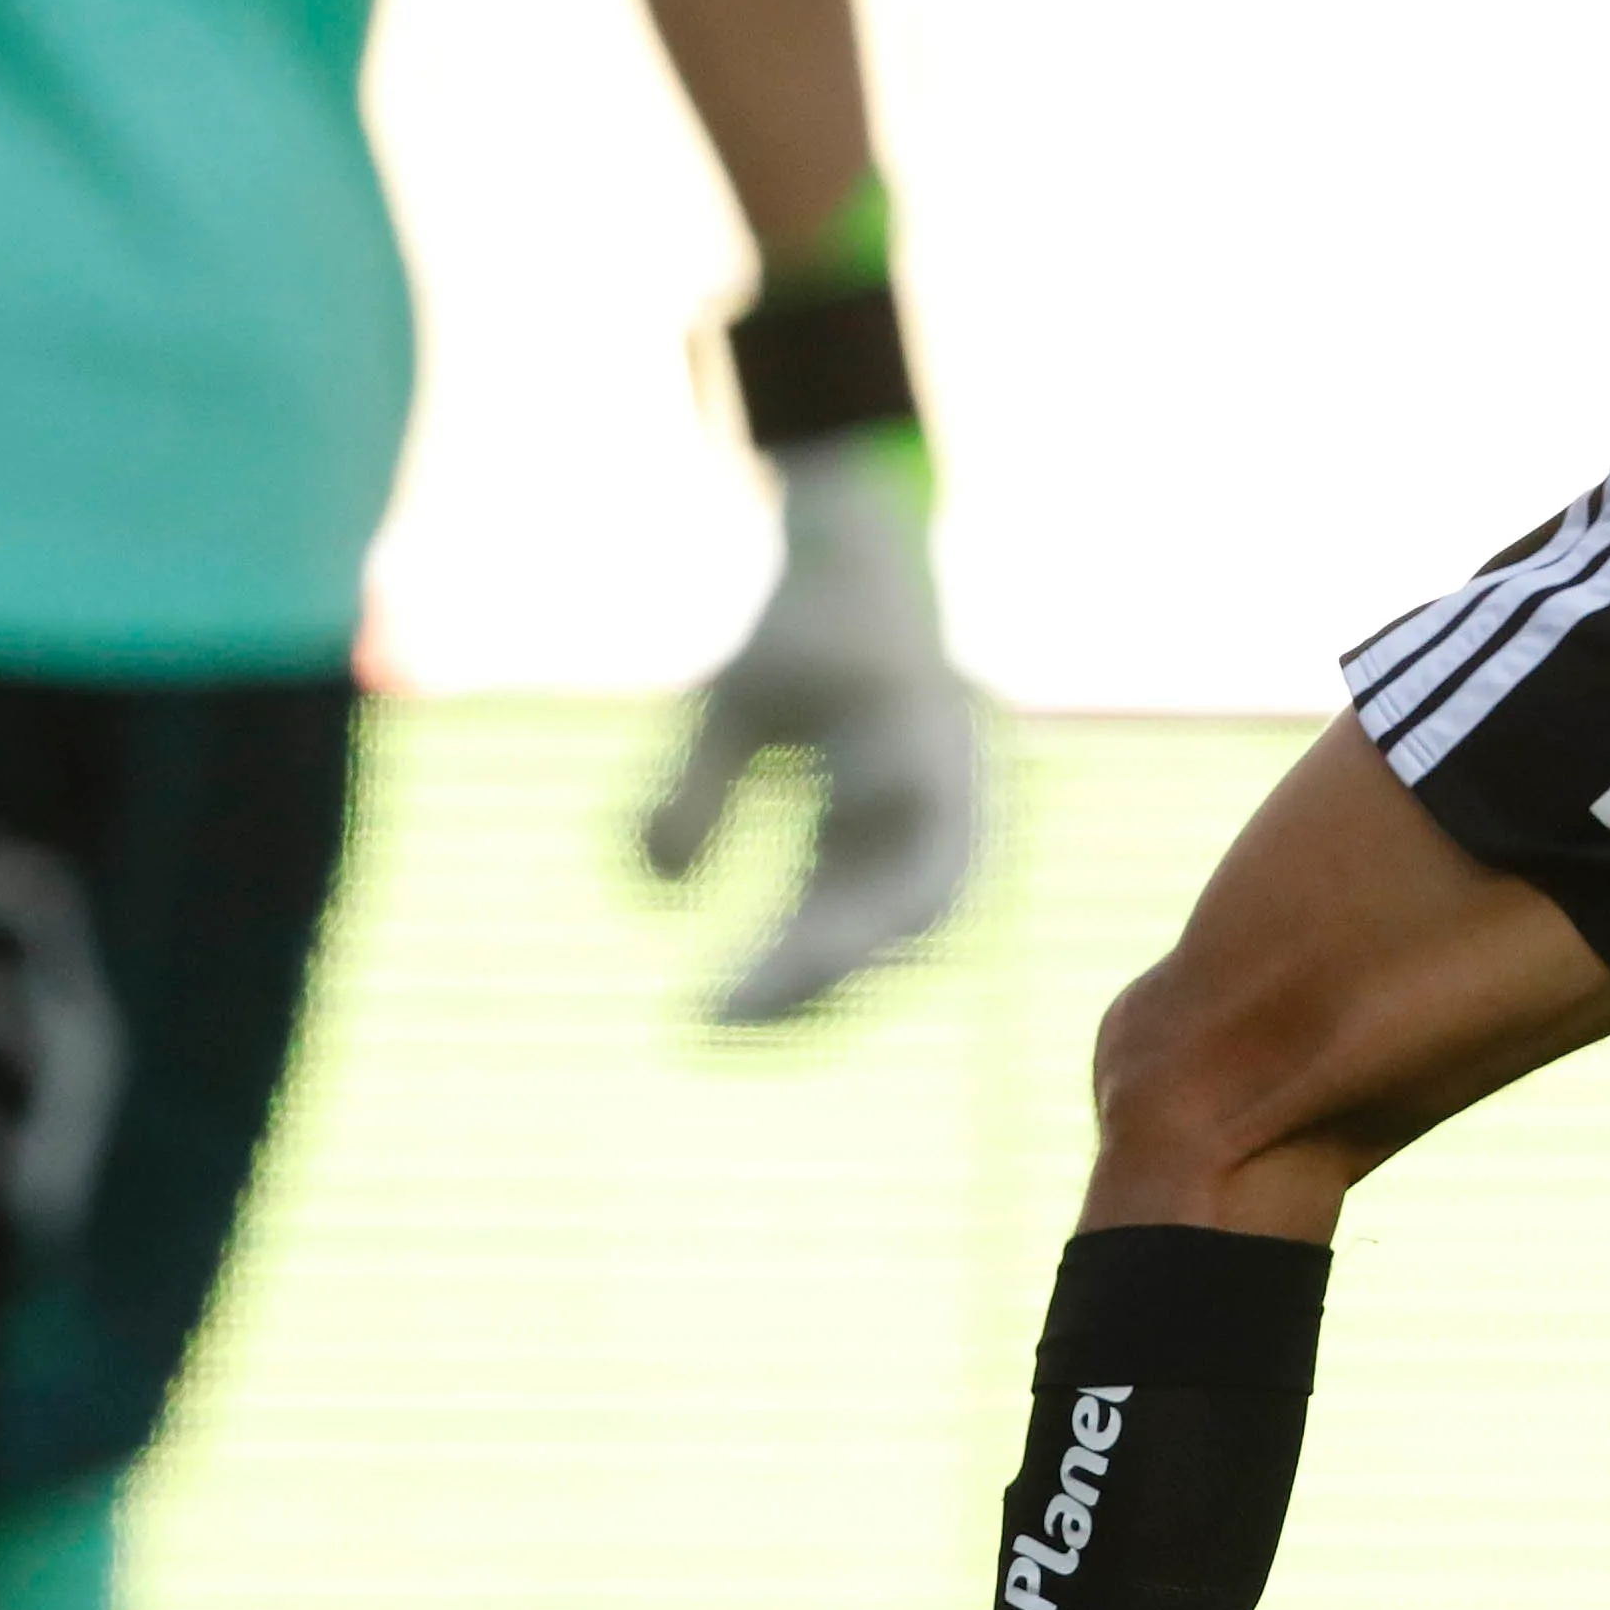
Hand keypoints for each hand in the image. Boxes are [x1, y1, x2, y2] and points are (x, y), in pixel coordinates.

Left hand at [639, 435, 987, 1024]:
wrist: (878, 580)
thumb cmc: (798, 634)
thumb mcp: (727, 697)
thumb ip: (690, 786)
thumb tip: (654, 894)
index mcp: (915, 749)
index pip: (880, 889)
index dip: (807, 962)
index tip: (716, 1009)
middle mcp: (954, 792)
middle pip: (909, 926)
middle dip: (822, 988)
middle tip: (717, 1029)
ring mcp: (955, 815)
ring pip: (908, 931)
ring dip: (832, 984)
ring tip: (730, 1021)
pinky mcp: (931, 833)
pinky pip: (893, 916)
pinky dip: (836, 958)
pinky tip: (762, 989)